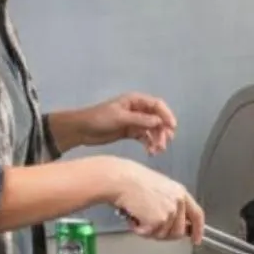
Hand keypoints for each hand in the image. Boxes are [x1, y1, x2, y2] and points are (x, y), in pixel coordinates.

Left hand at [60, 93, 177, 155]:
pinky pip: (145, 138)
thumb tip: (158, 122)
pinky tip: (150, 152)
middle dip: (162, 132)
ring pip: (152, 130)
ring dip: (156, 140)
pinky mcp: (130, 132)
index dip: (166, 115)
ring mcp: (134, 121)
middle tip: (163, 145)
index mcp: (135, 101)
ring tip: (156, 151)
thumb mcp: (120, 117)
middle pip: (157, 119)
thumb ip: (139, 119)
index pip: (157, 105)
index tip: (172, 127)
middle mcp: (137, 110)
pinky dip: (149, 144)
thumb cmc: (98, 118)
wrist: (82, 130)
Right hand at [106, 158, 204, 241]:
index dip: (198, 230)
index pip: (197, 215)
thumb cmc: (134, 181)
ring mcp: (169, 213)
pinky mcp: (158, 221)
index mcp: (181, 193)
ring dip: (149, 232)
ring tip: (139, 216)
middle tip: (150, 228)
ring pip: (162, 235)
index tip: (196, 240)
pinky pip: (149, 235)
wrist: (122, 180)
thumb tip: (177, 224)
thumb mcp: (162, 189)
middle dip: (165, 235)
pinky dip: (139, 230)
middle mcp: (178, 203)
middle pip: (179, 232)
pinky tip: (133, 218)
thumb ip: (172, 205)